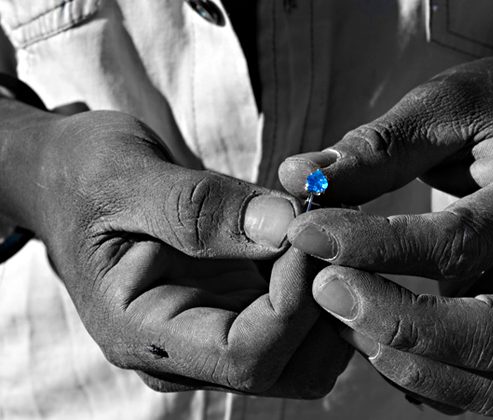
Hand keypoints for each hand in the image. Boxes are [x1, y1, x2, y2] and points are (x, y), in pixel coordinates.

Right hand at [2, 110, 350, 395]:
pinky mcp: (240, 304)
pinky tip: (315, 228)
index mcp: (141, 333)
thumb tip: (285, 227)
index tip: (307, 234)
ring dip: (331, 293)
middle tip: (330, 228)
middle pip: (290, 368)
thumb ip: (198, 208)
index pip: (243, 357)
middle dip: (325, 304)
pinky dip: (324, 277)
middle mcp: (185, 350)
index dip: (293, 303)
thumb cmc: (80, 177)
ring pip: (309, 351)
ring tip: (324, 223)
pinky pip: (305, 315)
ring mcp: (217, 329)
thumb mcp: (123, 177)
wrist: (68, 181)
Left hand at [278, 56, 492, 413]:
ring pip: (490, 383)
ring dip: (405, 362)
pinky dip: (422, 379)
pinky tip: (373, 337)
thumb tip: (296, 177)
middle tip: (323, 290)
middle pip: (488, 335)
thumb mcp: (437, 107)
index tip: (304, 233)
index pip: (459, 242)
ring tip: (342, 317)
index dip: (373, 245)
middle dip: (393, 323)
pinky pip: (480, 390)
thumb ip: (374, 148)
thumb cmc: (486, 114)